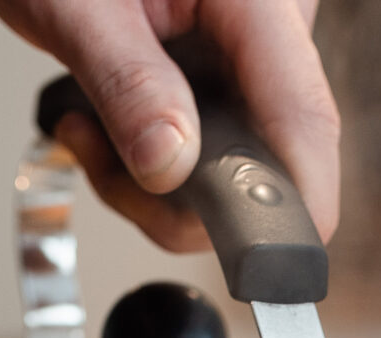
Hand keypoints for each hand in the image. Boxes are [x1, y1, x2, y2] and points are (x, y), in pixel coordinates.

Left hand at [0, 0, 339, 251]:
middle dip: (184, 198)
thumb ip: (126, 81)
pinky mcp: (241, 91)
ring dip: (160, 189)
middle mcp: (278, 32)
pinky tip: (111, 129)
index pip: (304, 117)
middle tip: (99, 162)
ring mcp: (262, 66)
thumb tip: (170, 168)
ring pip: (244, 176)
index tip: (260, 268)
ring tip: (88, 131)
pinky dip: (161, 171)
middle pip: (276, 163)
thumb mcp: (75, 7)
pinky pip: (222, 163)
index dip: (290, 208)